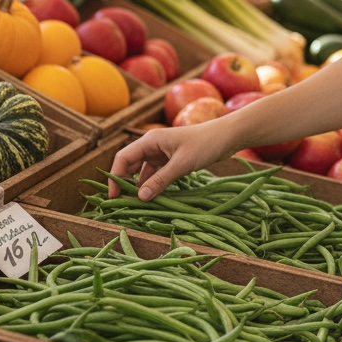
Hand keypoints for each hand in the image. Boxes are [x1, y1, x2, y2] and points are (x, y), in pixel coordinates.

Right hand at [108, 122, 235, 201]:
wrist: (228, 136)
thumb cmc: (205, 144)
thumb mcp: (182, 164)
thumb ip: (160, 180)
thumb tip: (140, 197)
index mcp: (150, 140)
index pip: (123, 158)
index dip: (115, 177)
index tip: (113, 197)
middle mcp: (152, 146)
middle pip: (130, 165)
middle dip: (125, 184)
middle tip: (124, 205)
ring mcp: (162, 153)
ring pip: (144, 172)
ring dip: (140, 186)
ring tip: (138, 205)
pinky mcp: (172, 160)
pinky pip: (157, 174)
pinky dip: (153, 184)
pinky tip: (153, 197)